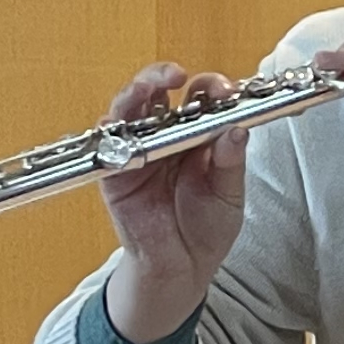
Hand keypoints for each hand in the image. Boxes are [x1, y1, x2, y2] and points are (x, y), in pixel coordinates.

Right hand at [99, 65, 247, 338]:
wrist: (181, 267)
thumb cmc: (207, 228)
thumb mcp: (229, 195)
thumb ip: (229, 163)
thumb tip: (236, 129)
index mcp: (198, 135)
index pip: (200, 97)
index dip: (210, 87)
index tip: (224, 91)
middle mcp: (166, 135)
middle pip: (159, 92)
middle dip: (164, 76)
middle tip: (179, 75)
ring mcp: (138, 150)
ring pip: (128, 109)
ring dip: (134, 92)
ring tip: (147, 87)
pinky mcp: (114, 173)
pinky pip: (107, 145)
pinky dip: (111, 130)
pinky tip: (121, 123)